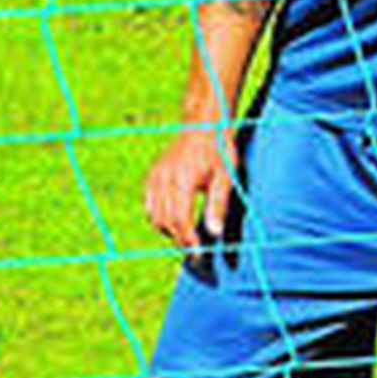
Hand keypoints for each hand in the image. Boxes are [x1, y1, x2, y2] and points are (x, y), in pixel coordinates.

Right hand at [145, 124, 238, 249]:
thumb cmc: (219, 149)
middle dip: (180, 239)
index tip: (199, 254)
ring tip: (188, 235)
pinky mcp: (151, 176)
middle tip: (196, 250)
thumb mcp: (226, 175)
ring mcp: (155, 177)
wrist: (203, 123)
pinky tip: (176, 220)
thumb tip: (215, 234)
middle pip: (165, 221)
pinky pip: (150, 206)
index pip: (180, 219)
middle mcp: (164, 178)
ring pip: (154, 216)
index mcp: (183, 178)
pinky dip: (160, 217)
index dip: (188, 240)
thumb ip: (218, 205)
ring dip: (169, 230)